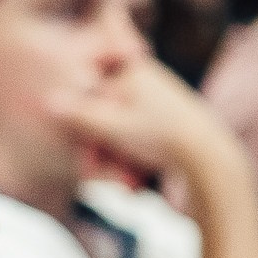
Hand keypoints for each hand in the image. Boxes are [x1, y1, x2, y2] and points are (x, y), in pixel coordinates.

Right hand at [56, 57, 231, 183]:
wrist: (211, 160)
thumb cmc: (163, 137)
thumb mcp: (114, 127)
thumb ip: (79, 115)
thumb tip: (46, 101)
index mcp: (130, 73)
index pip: (87, 100)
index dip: (82, 133)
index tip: (86, 159)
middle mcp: (142, 83)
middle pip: (102, 119)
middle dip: (100, 151)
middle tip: (101, 176)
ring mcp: (154, 105)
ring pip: (117, 135)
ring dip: (116, 162)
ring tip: (128, 183)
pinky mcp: (163, 125)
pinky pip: (135, 142)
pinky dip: (132, 162)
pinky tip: (137, 181)